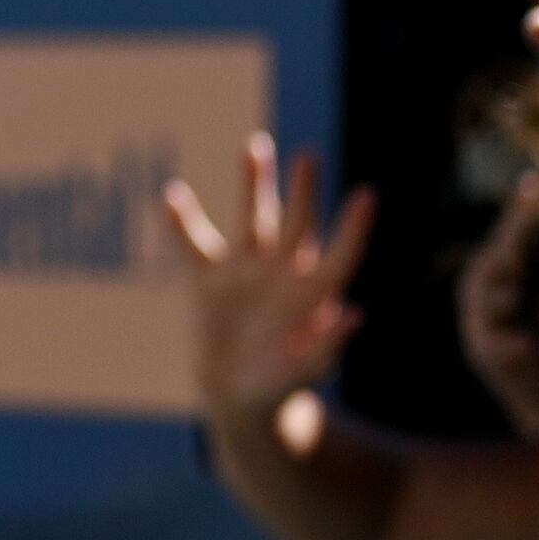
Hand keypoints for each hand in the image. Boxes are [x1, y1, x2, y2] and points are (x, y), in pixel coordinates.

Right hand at [160, 133, 370, 424]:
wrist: (239, 395)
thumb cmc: (281, 385)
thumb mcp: (304, 370)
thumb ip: (327, 345)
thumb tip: (354, 314)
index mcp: (311, 295)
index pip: (338, 254)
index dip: (354, 228)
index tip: (369, 196)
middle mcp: (282, 273)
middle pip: (295, 223)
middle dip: (303, 190)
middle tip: (308, 155)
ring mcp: (245, 272)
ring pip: (251, 220)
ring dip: (254, 183)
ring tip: (256, 145)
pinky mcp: (209, 281)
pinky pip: (193, 246)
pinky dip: (181, 223)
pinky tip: (170, 196)